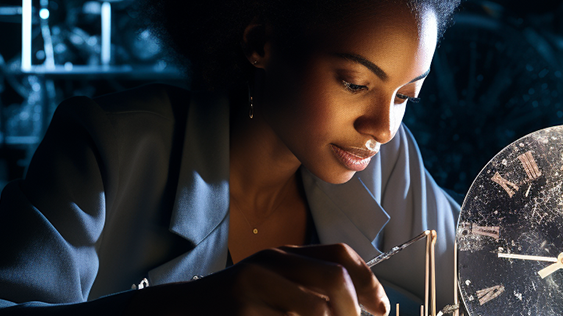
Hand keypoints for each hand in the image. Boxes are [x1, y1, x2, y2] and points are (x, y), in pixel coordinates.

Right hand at [129, 243, 389, 315]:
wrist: (179, 313)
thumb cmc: (234, 304)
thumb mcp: (271, 285)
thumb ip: (308, 286)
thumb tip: (355, 307)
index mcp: (283, 254)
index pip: (340, 254)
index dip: (369, 281)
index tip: (381, 308)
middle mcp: (272, 262)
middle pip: (335, 280)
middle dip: (354, 311)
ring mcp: (254, 286)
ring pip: (316, 311)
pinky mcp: (241, 311)